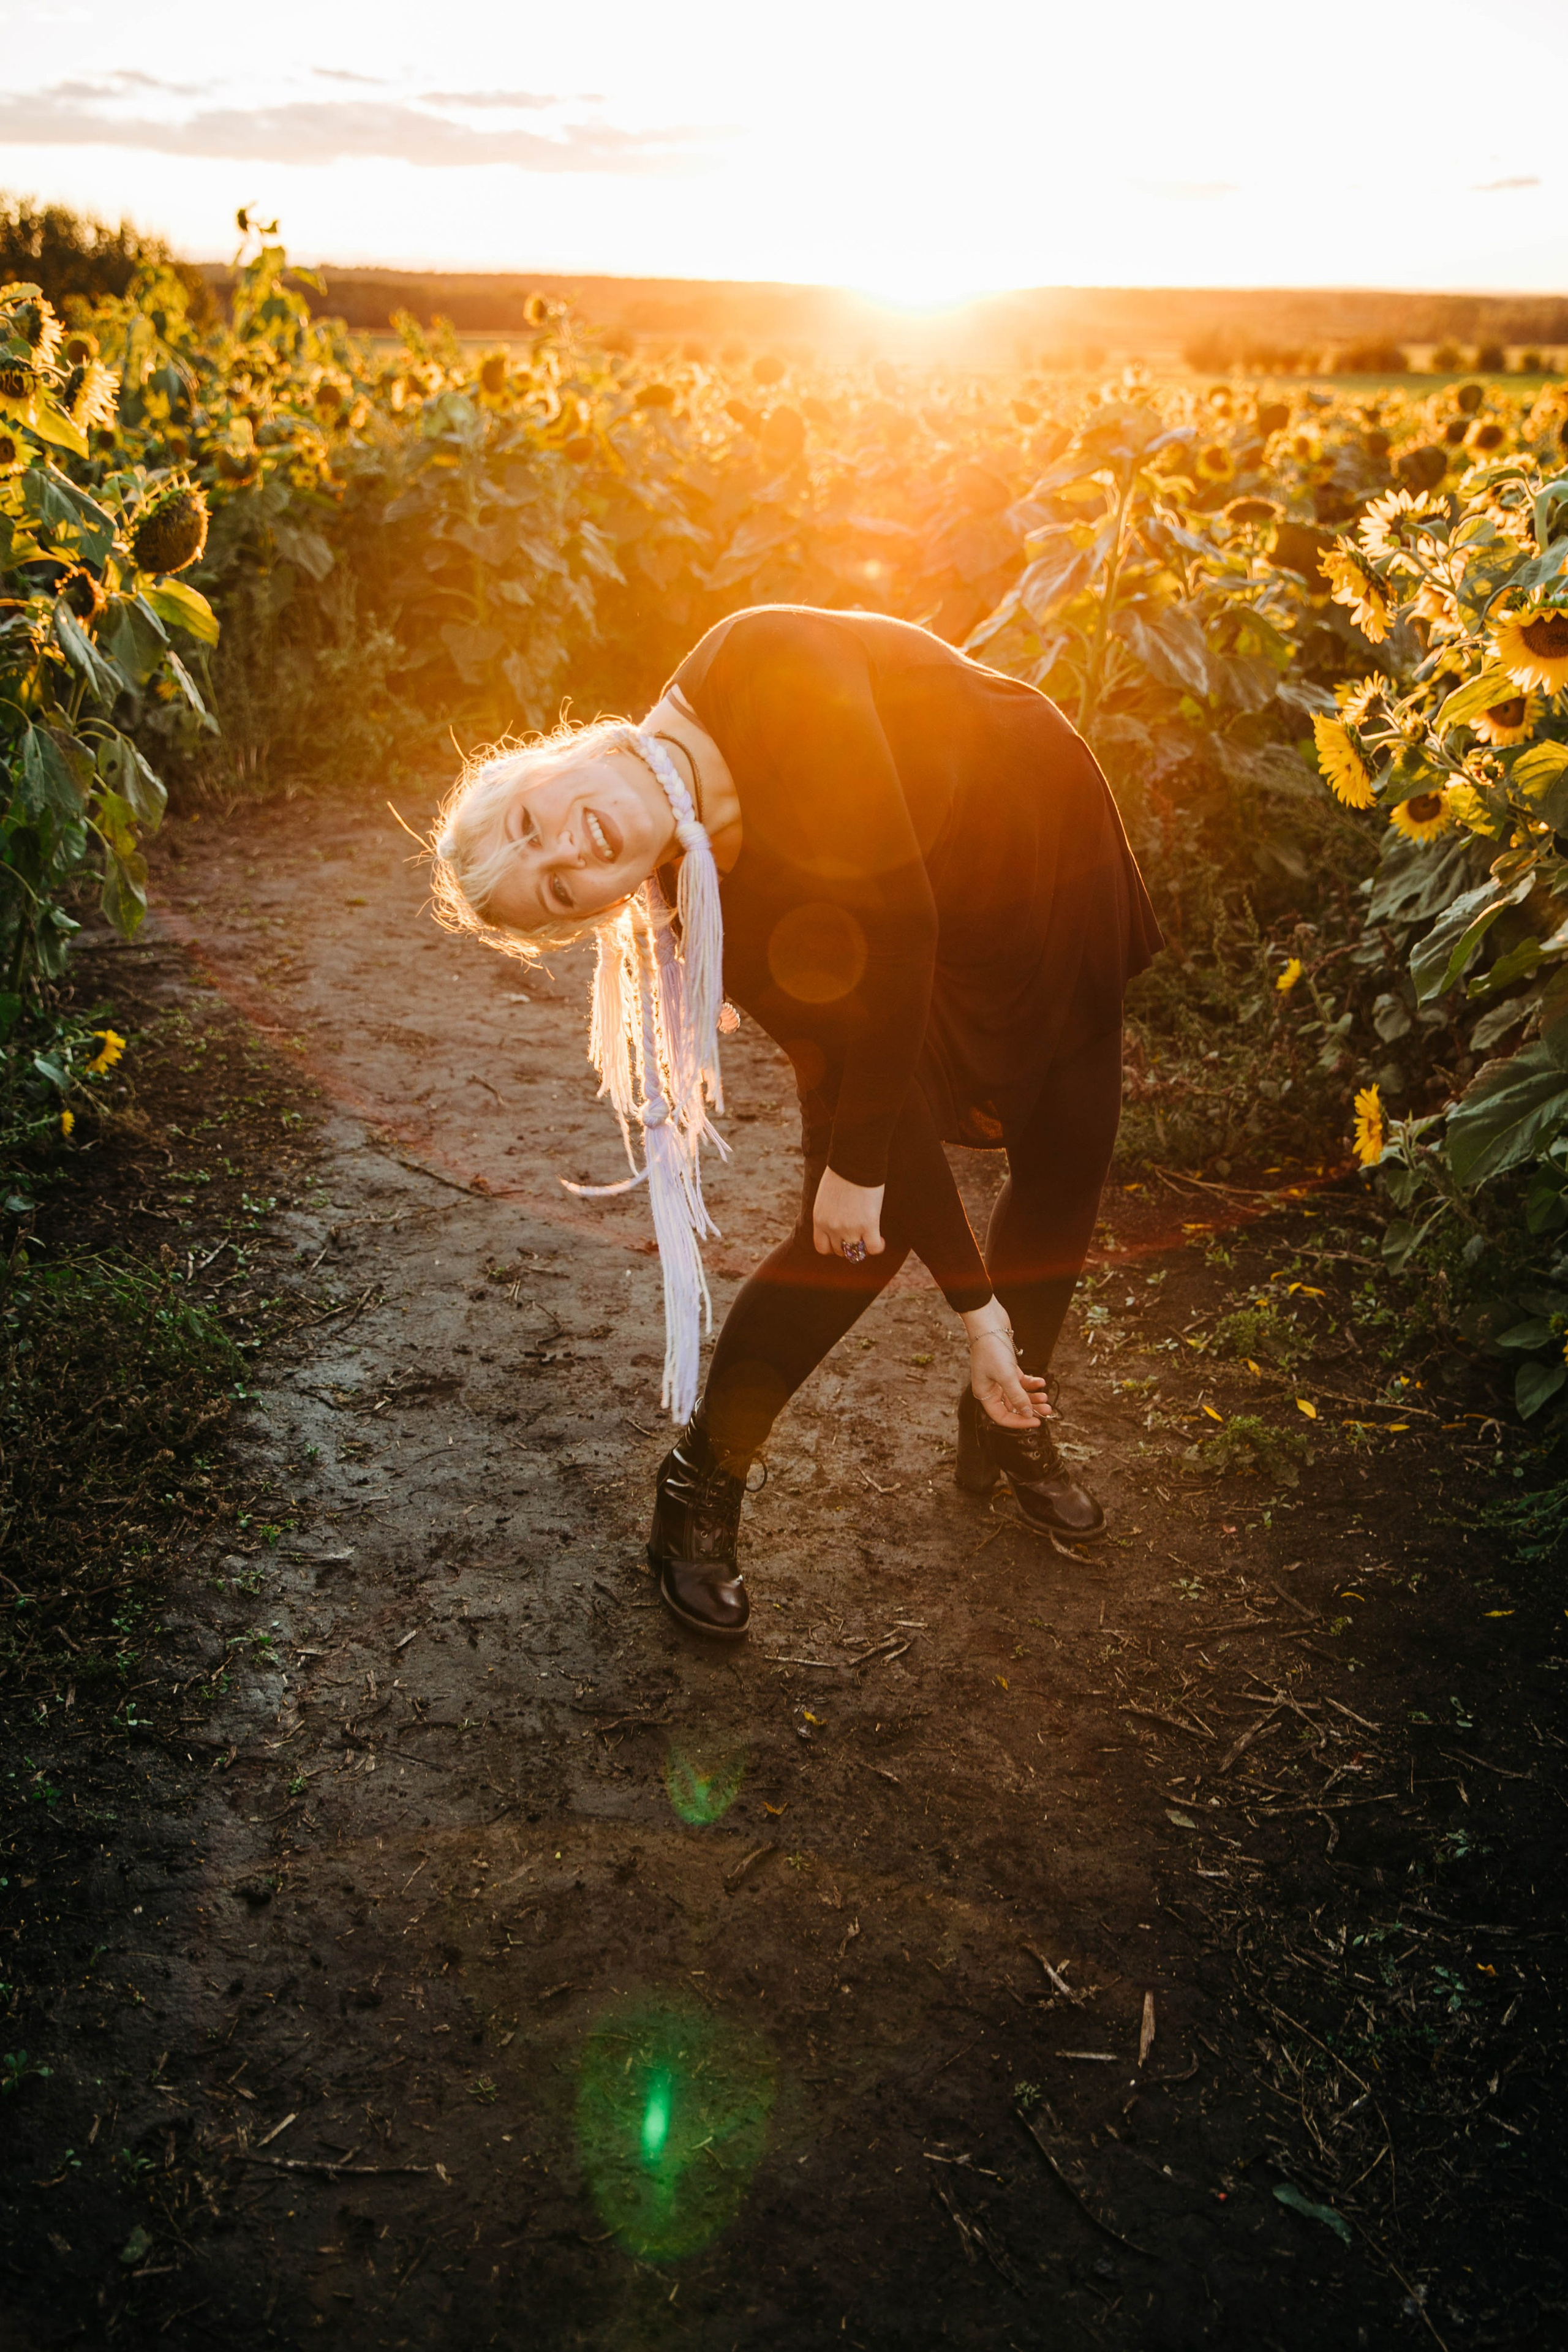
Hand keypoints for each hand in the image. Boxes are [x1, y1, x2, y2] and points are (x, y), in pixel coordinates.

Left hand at [812, 1167, 885, 1259]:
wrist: (854, 1161)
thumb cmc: (841, 1173)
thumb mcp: (825, 1196)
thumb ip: (828, 1211)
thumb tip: (837, 1219)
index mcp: (819, 1220)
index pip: (822, 1247)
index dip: (833, 1247)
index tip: (841, 1240)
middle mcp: (832, 1227)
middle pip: (840, 1251)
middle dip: (849, 1246)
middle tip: (859, 1237)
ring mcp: (850, 1228)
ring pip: (856, 1252)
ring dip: (864, 1247)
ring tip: (872, 1238)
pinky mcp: (868, 1224)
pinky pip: (873, 1248)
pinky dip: (878, 1246)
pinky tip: (881, 1240)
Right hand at [961, 1302, 1051, 1429]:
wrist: (989, 1322)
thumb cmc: (991, 1348)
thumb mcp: (1006, 1376)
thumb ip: (1017, 1397)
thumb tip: (1027, 1414)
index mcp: (985, 1394)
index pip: (1002, 1417)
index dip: (1019, 1422)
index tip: (1035, 1422)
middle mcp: (992, 1388)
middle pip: (1012, 1406)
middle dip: (1030, 1409)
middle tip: (1046, 1410)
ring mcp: (1000, 1378)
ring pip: (1019, 1394)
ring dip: (1033, 1397)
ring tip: (1046, 1397)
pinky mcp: (1008, 1367)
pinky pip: (1021, 1381)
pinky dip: (1032, 1383)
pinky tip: (1041, 1382)